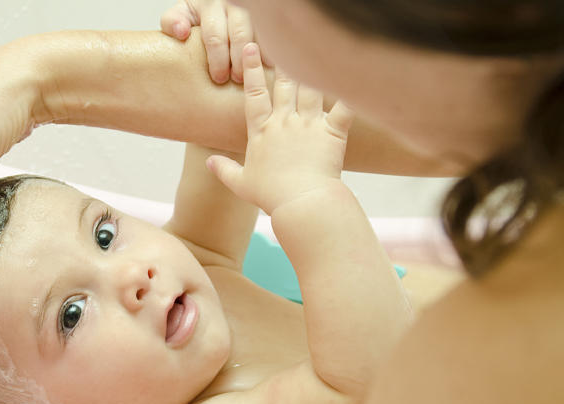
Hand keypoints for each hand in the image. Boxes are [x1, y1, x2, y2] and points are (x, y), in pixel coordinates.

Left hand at [160, 0, 264, 83]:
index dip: (217, 59)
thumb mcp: (181, 15)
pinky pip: (272, 32)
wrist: (214, 4)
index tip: (218, 79)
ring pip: (258, 33)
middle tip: (236, 80)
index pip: (214, 35)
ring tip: (254, 75)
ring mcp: (251, 9)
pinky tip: (269, 65)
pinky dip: (271, 49)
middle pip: (238, 34)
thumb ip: (173, 22)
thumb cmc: (197, 17)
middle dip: (237, 60)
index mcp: (208, 4)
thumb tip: (181, 32)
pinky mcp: (265, 16)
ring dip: (257, 56)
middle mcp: (233, 3)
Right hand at [206, 44, 354, 215]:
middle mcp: (284, 122)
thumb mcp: (241, 183)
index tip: (252, 49)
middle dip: (284, 60)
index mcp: (262, 131)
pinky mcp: (332, 132)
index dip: (253, 70)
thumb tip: (208, 162)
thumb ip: (224, 170)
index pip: (254, 94)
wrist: (301, 203)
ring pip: (310, 88)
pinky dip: (350, 92)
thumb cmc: (271, 196)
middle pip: (284, 83)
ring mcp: (309, 125)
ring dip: (312, 70)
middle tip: (284, 41)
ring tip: (314, 51)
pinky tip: (355, 75)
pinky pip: (344, 107)